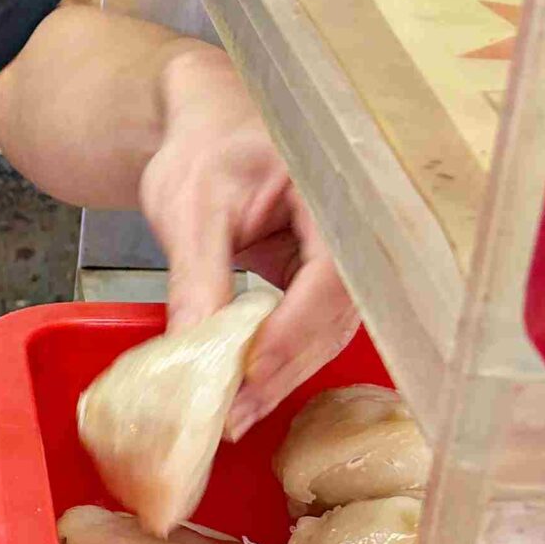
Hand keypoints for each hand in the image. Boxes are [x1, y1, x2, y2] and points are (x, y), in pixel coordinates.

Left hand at [140, 44, 359, 438]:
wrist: (204, 128)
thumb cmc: (202, 150)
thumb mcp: (190, 209)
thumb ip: (198, 275)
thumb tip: (194, 348)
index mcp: (332, 189)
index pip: (330, 273)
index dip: (294, 328)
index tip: (251, 371)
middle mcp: (354, 225)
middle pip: (335, 312)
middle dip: (284, 366)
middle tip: (235, 414)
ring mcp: (343, 255)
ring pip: (327, 329)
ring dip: (283, 374)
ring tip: (236, 415)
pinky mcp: (322, 278)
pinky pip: (312, 326)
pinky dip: (280, 359)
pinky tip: (246, 391)